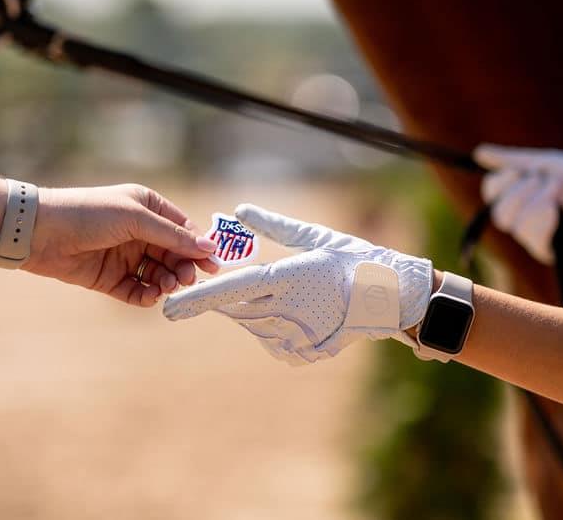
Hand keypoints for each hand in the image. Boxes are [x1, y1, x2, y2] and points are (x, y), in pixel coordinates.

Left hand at [23, 184, 218, 306]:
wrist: (41, 232)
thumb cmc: (89, 213)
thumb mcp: (135, 218)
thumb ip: (172, 236)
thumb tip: (209, 249)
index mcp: (147, 207)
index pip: (182, 229)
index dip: (198, 247)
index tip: (212, 266)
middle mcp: (138, 231)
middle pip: (173, 254)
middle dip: (183, 267)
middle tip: (187, 279)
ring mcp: (125, 256)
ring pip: (158, 274)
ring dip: (166, 282)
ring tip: (166, 287)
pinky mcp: (110, 278)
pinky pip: (137, 290)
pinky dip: (147, 295)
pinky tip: (150, 296)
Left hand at [162, 204, 431, 364]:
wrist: (392, 299)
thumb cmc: (354, 260)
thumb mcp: (315, 236)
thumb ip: (273, 225)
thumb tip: (238, 211)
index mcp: (291, 280)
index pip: (235, 290)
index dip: (199, 298)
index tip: (170, 308)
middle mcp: (290, 312)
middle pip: (236, 308)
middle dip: (224, 295)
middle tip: (234, 278)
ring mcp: (296, 337)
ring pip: (249, 323)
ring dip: (249, 308)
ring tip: (283, 292)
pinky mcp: (301, 353)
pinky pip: (268, 338)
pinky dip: (269, 324)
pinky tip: (294, 311)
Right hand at [473, 144, 562, 263]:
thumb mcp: (541, 162)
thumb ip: (510, 160)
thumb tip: (479, 153)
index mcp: (516, 196)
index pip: (491, 193)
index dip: (500, 182)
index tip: (519, 171)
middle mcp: (519, 218)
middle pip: (499, 212)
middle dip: (521, 192)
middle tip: (546, 180)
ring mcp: (532, 236)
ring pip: (514, 224)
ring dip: (538, 201)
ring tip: (559, 190)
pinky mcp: (547, 250)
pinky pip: (532, 239)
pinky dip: (543, 221)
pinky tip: (556, 212)